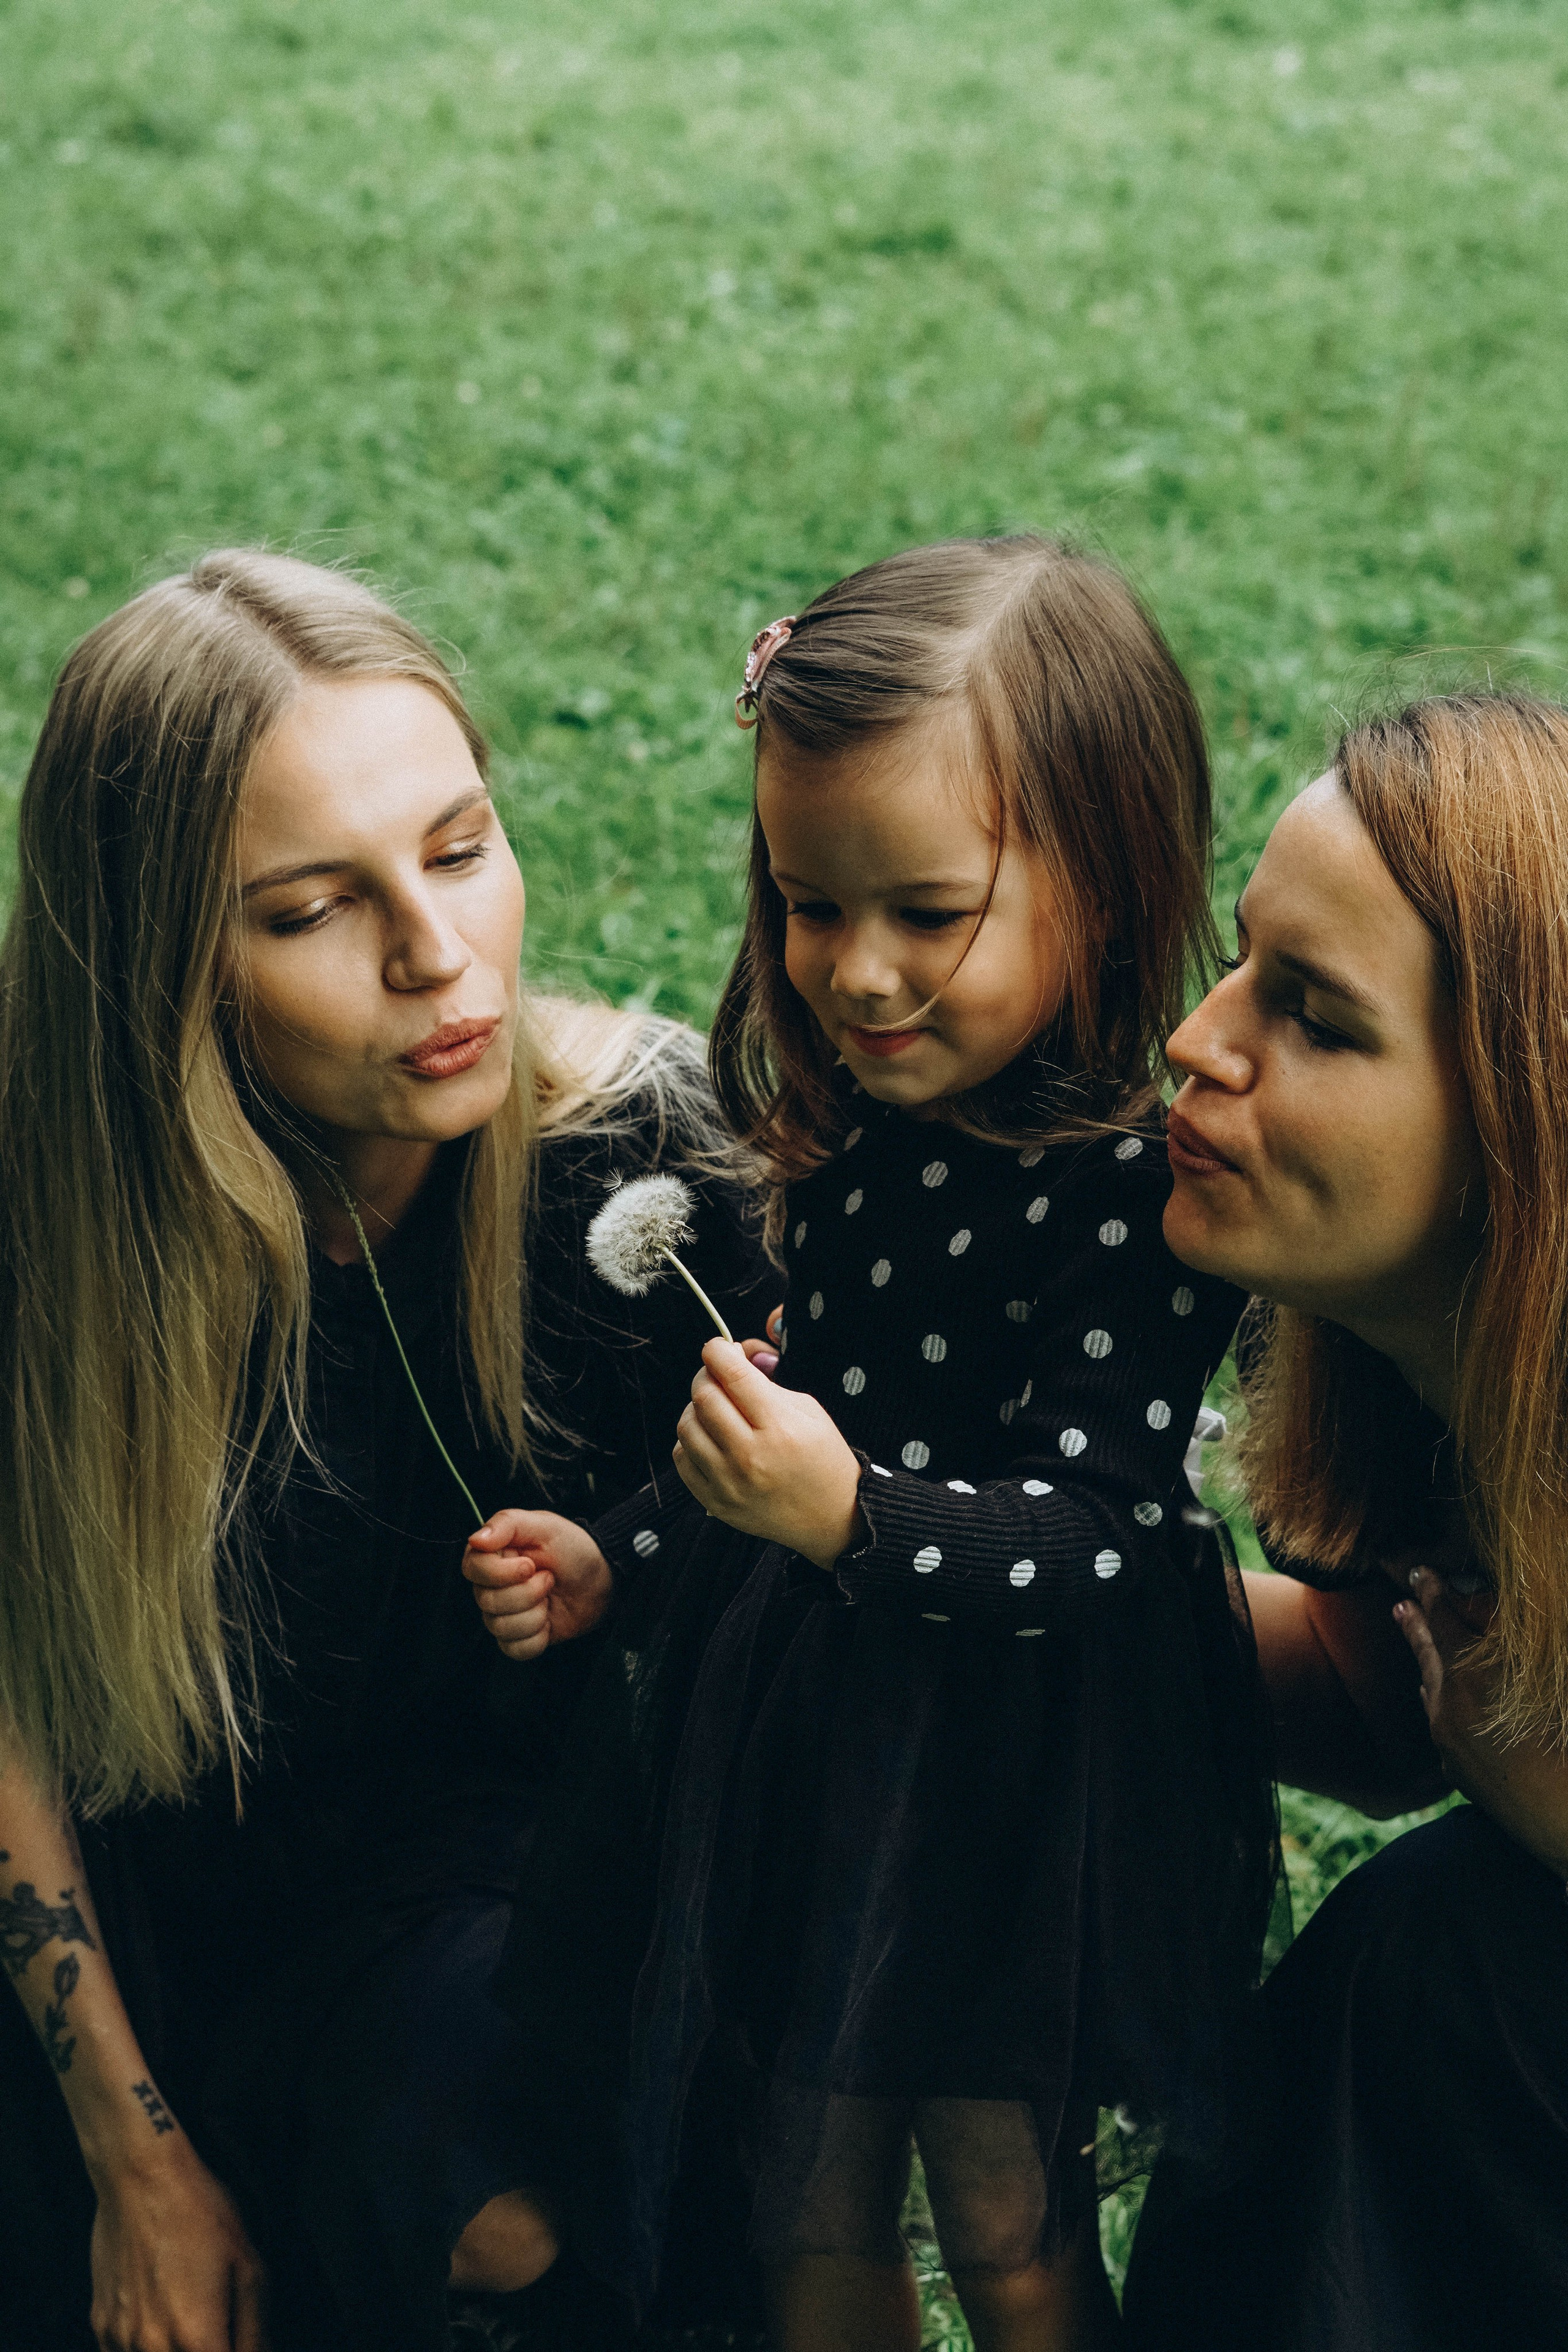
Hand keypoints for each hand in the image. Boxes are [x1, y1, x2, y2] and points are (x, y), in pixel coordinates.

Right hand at [89, 2139, 266, 2351]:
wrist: (140, 2177)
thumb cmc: (199, 2212)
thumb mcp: (248, 2264)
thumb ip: (256, 2327)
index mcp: (196, 2336)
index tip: (238, 2341)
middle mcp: (153, 2347)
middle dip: (209, 2349)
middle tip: (218, 2327)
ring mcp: (121, 2340)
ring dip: (176, 2347)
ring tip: (189, 2314)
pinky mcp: (101, 2326)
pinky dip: (147, 2345)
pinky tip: (162, 2320)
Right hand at [463, 1510, 612, 1659]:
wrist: (600, 1580)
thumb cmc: (573, 1549)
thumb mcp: (545, 1525)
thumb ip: (508, 1523)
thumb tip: (475, 1540)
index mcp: (493, 1555)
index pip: (473, 1569)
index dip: (501, 1573)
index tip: (529, 1565)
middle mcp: (492, 1586)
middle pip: (488, 1602)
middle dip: (528, 1593)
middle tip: (549, 1579)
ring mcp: (502, 1614)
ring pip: (500, 1627)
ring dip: (535, 1614)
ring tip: (549, 1597)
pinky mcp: (517, 1637)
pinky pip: (514, 1648)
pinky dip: (538, 1637)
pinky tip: (549, 1621)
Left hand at [673, 1339, 863, 1568]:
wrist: (833, 1517)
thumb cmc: (823, 1458)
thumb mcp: (809, 1410)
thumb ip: (767, 1382)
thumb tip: (732, 1356)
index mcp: (779, 1426)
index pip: (732, 1374)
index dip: (717, 1351)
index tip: (718, 1347)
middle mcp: (750, 1455)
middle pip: (703, 1396)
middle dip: (707, 1375)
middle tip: (718, 1375)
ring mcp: (729, 1482)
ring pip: (686, 1425)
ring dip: (696, 1408)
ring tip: (716, 1410)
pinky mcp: (715, 1502)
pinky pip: (682, 1458)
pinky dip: (691, 1441)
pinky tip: (711, 1438)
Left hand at [1395, 1568, 1567, 1877]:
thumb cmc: (1565, 1746)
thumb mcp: (1547, 1682)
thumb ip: (1512, 1649)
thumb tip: (1490, 1627)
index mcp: (1471, 1676)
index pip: (1443, 1620)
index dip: (1432, 1592)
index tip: (1419, 1572)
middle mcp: (1450, 1707)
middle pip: (1429, 1655)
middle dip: (1418, 1624)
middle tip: (1402, 1601)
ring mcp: (1448, 1743)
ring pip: (1433, 1693)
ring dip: (1430, 1666)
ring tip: (1422, 1642)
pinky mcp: (1456, 1773)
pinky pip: (1442, 1727)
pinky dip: (1442, 1705)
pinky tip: (1445, 1700)